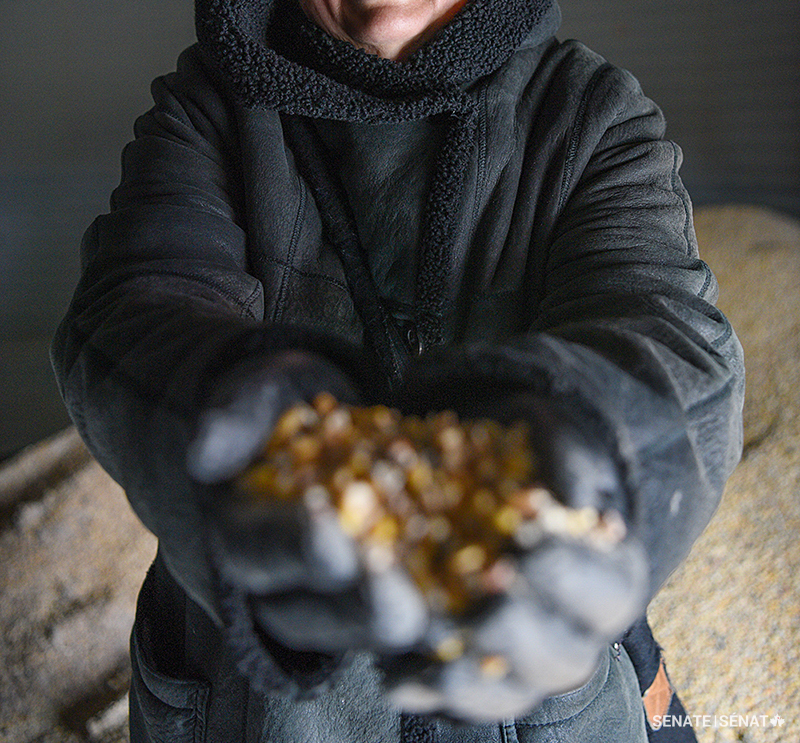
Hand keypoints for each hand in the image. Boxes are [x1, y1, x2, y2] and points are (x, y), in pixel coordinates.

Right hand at [187, 350, 428, 652]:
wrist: (301, 413)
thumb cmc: (272, 406)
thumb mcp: (254, 394)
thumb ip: (234, 416)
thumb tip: (205, 452)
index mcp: (243, 537)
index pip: (265, 554)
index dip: (297, 546)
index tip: (331, 527)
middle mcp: (286, 583)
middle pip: (319, 614)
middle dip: (364, 604)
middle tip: (405, 594)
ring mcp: (340, 593)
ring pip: (373, 624)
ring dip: (419, 615)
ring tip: (458, 597)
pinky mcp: (392, 584)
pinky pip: (422, 602)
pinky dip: (457, 596)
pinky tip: (494, 577)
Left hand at [380, 379, 646, 720]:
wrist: (497, 466)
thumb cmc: (536, 451)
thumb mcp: (559, 437)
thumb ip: (569, 463)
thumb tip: (569, 504)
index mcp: (612, 579)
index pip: (607, 594)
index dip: (568, 577)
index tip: (526, 548)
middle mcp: (576, 634)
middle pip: (562, 660)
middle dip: (518, 629)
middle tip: (476, 593)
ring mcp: (526, 663)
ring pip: (509, 694)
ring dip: (469, 675)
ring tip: (430, 640)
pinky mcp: (475, 673)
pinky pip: (456, 700)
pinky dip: (427, 690)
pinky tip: (395, 674)